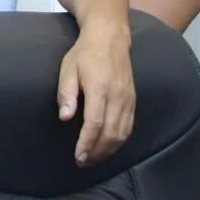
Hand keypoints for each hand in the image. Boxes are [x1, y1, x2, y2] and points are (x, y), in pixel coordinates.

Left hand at [61, 19, 138, 163]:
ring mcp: (128, 99)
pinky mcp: (133, 100)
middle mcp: (117, 96)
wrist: (110, 37)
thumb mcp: (68, 69)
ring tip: (93, 159)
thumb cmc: (84, 54)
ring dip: (108, 150)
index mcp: (100, 88)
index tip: (78, 156)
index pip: (95, 124)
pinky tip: (108, 148)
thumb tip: (65, 117)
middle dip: (97, 152)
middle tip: (83, 162)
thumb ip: (66, 94)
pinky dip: (119, 141)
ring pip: (122, 133)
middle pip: (110, 133)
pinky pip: (129, 126)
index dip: (87, 144)